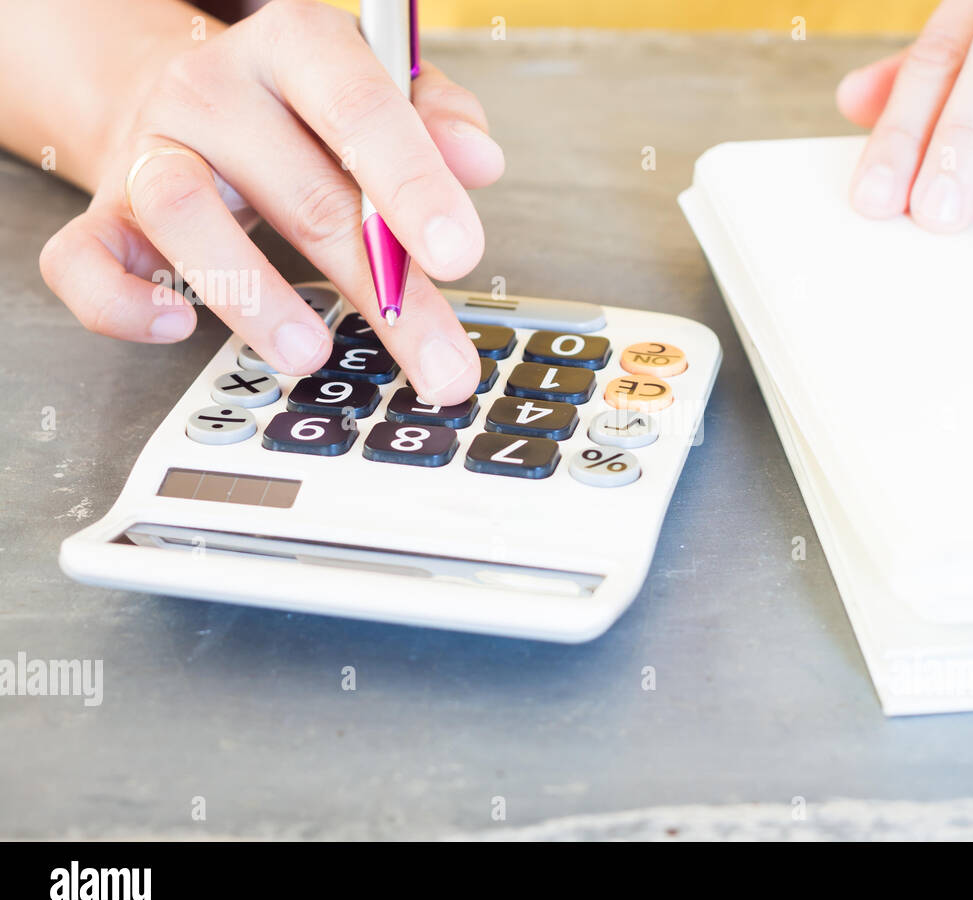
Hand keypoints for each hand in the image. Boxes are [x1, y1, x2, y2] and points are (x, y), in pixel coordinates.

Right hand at [39, 0, 502, 403]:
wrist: (190, 100)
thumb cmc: (306, 113)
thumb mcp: (378, 92)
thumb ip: (434, 118)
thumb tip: (478, 160)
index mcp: (296, 49)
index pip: (359, 107)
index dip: (412, 184)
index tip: (458, 255)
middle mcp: (214, 92)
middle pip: (303, 193)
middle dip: (382, 294)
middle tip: (439, 367)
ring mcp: (152, 151)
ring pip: (185, 215)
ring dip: (254, 295)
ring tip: (312, 353)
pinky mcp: (106, 214)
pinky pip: (85, 260)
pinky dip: (120, 302)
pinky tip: (175, 328)